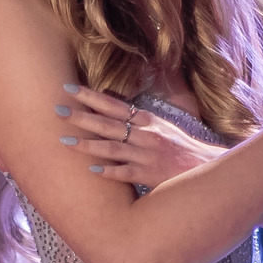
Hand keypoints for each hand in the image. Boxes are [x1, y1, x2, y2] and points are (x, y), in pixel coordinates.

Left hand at [55, 84, 225, 186]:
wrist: (205, 167)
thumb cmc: (180, 148)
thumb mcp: (161, 127)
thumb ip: (138, 121)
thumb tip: (111, 111)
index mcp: (146, 120)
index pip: (113, 105)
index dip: (90, 97)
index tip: (68, 88)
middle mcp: (144, 134)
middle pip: (107, 124)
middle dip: (81, 116)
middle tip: (57, 110)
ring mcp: (146, 155)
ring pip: (111, 148)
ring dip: (87, 144)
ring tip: (64, 141)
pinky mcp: (149, 175)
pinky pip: (125, 173)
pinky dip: (108, 171)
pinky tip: (91, 171)